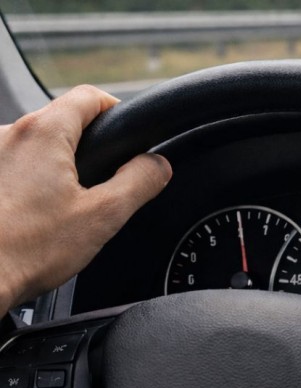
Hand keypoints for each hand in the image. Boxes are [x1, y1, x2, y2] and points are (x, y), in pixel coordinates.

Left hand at [0, 85, 171, 313]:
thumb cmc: (26, 251)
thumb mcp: (103, 216)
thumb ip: (140, 182)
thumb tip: (158, 165)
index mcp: (43, 133)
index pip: (89, 96)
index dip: (116, 110)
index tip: (128, 136)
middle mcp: (8, 134)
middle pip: (62, 120)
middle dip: (87, 146)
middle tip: (102, 184)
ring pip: (37, 145)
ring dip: (57, 166)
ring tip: (66, 207)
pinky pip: (14, 166)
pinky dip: (32, 181)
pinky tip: (36, 216)